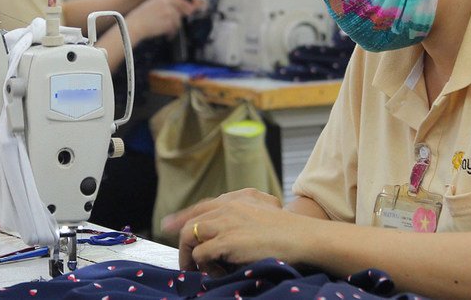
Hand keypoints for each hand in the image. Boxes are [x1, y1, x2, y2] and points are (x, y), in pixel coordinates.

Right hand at [123, 0, 195, 41]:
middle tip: (176, 24)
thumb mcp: (153, 5)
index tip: (183, 14)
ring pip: (178, 20)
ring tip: (167, 31)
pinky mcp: (170, 20)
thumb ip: (166, 5)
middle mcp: (167, 1)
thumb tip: (181, 11)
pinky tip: (166, 35)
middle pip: (182, 9)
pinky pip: (175, 27)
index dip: (183, 9)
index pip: (179, 1)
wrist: (134, 25)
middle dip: (179, 18)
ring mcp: (169, 10)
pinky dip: (171, 32)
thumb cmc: (141, 17)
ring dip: (174, 27)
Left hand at [168, 189, 308, 274]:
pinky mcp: (227, 240)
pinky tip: (218, 271)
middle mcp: (227, 206)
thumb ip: (246, 214)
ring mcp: (226, 222)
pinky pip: (201, 254)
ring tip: (200, 270)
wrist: (303, 237)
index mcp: (236, 199)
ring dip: (190, 256)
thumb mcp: (265, 211)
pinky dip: (204, 266)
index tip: (168, 225)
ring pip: (189, 236)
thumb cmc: (288, 230)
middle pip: (190, 222)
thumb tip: (229, 230)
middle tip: (187, 263)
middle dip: (183, 245)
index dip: (181, 218)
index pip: (201, 207)